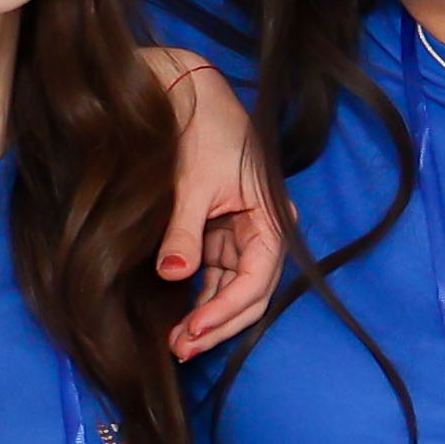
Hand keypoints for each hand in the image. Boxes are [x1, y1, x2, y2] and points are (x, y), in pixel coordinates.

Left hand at [148, 47, 288, 359]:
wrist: (189, 94)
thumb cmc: (203, 131)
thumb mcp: (192, 183)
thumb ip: (184, 231)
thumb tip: (174, 275)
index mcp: (270, 220)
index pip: (256, 282)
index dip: (225, 312)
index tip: (192, 332)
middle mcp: (262, 233)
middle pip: (249, 294)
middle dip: (218, 325)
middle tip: (181, 349)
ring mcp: (240, 235)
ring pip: (232, 290)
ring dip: (207, 316)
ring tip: (175, 341)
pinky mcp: (218, 232)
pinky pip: (214, 275)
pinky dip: (198, 296)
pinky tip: (177, 316)